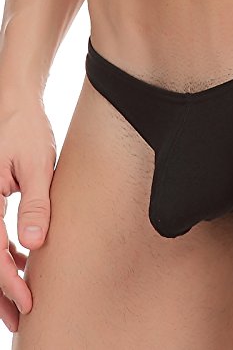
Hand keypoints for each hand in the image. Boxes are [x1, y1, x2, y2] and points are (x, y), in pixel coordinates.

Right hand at [0, 97, 55, 332]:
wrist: (14, 106)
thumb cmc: (25, 131)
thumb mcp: (36, 166)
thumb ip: (36, 205)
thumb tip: (34, 244)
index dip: (8, 283)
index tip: (27, 304)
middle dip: (0, 292)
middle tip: (21, 317)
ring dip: (1, 276)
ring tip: (22, 298)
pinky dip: (4, 253)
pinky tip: (23, 260)